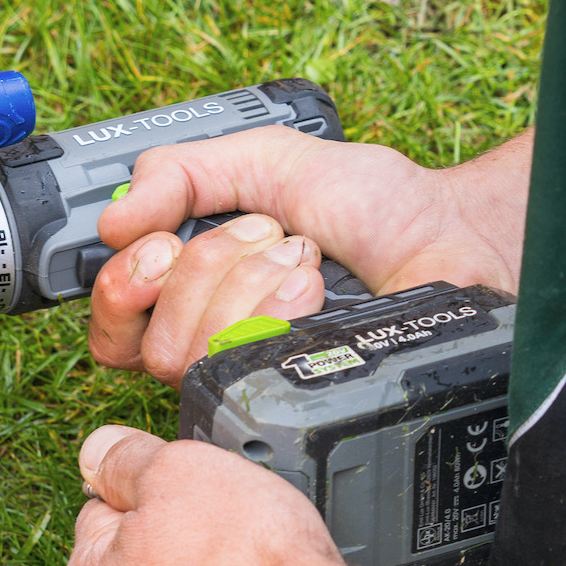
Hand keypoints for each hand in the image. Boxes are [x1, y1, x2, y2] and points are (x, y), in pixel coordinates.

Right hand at [87, 127, 529, 384]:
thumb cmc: (378, 205)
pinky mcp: (296, 404)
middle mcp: (219, 347)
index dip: (121, 286)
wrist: (456, 236)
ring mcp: (260, 382)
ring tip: (304, 262)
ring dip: (246, 287)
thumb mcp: (268, 160)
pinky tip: (317, 298)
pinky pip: (241, 379)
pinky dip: (273, 316)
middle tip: (267, 237)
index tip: (163, 241)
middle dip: (204, 270)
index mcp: (196, 294)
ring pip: (188, 360)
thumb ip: (182, 171)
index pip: (113, 324)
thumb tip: (108, 222)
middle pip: (145, 342)